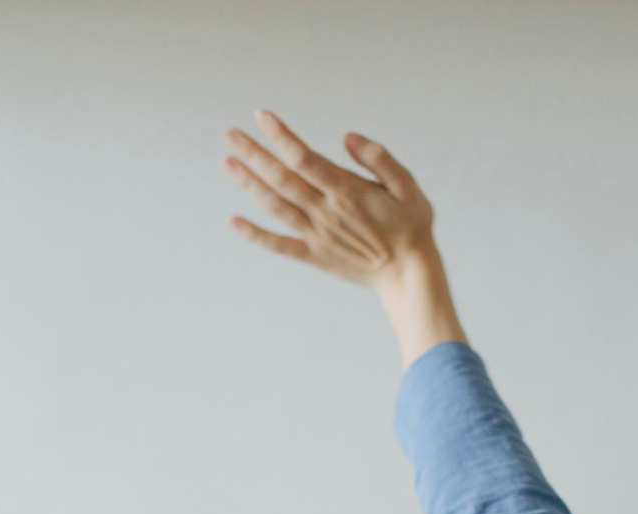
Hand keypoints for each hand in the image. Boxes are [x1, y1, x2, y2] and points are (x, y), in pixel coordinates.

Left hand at [221, 110, 435, 288]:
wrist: (408, 273)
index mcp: (347, 191)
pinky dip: (255, 235)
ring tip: (227, 162)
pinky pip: (278, 245)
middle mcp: (326, 212)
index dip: (281, 136)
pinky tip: (234, 221)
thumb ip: (379, 159)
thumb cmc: (410, 224)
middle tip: (230, 134)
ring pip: (275, 206)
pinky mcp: (313, 255)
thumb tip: (347, 137)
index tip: (262, 116)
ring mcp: (316, 235)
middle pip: (282, 179)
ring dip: (249, 184)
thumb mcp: (407, 186)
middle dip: (254, 155)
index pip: (304, 158)